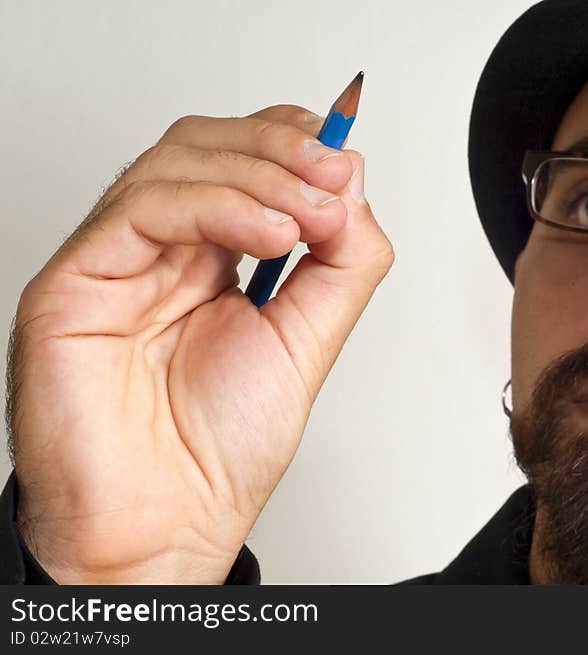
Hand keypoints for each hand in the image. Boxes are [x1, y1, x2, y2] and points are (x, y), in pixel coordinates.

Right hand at [7, 105, 393, 582]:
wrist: (163, 525)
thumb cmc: (219, 451)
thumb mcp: (310, 341)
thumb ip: (340, 264)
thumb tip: (353, 187)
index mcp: (212, 261)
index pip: (244, 164)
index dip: (292, 141)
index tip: (343, 154)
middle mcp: (162, 251)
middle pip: (208, 146)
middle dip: (281, 147)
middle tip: (333, 172)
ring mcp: (119, 259)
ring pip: (176, 161)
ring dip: (258, 170)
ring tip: (312, 211)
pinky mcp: (78, 278)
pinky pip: (142, 207)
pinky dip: (217, 204)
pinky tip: (273, 231)